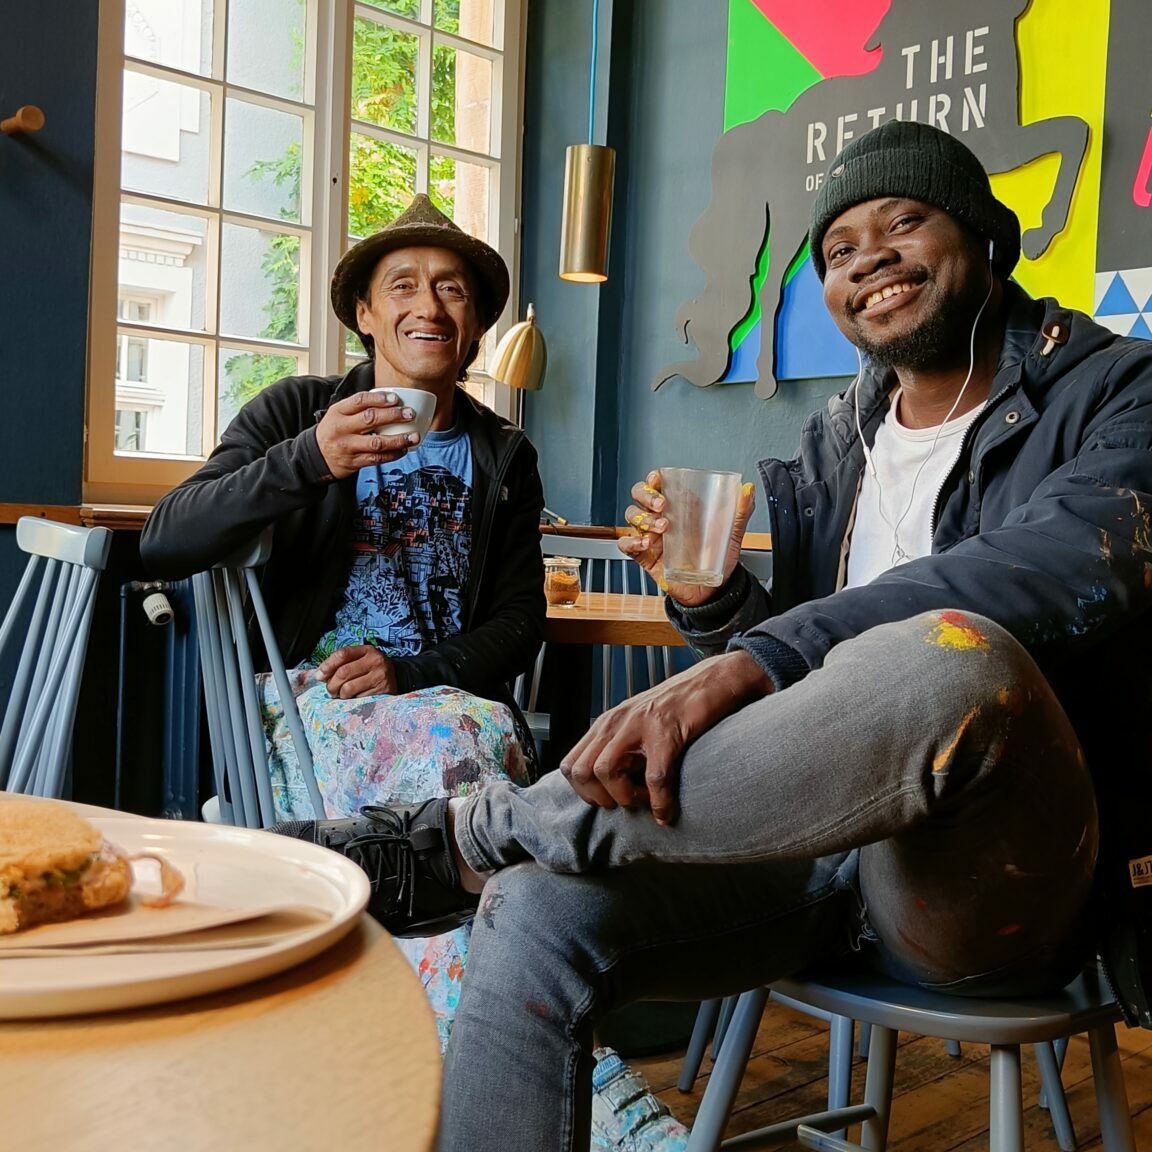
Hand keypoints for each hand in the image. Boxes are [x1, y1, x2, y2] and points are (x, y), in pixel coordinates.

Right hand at [315, 390, 422, 479]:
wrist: (315, 457)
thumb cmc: (333, 431)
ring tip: (414, 436)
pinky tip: (403, 449)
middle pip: (370, 419)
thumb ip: (358, 407)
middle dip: (393, 416)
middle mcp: (342, 428)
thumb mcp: (338, 414)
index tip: (396, 399)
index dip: (379, 398)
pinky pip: (377, 459)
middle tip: (410, 414)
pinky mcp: (354, 462)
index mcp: (338, 412)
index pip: (360, 400)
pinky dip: (393, 454)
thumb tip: (388, 399)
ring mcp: (348, 446)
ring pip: (377, 442)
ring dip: (399, 440)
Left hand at [317, 645, 397, 697]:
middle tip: (330, 690)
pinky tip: (355, 698)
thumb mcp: (359, 660)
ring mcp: (380, 676)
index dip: (327, 665)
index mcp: (367, 650)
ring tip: (342, 695)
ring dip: (341, 694)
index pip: (343, 654)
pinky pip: (358, 698)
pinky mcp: (383, 691)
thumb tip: (320, 676)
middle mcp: (376, 660)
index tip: (319, 676)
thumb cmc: (370, 670)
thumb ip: (340, 664)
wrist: (396, 678)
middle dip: (332, 684)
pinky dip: (352, 700)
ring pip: (349, 688)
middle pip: (343, 672)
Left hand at [560, 650, 770, 824]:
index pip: (570, 765)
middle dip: (600, 798)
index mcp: (606, 724)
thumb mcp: (636, 724)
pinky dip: (659, 802)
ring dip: (624, 797)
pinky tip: (667, 811)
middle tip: (626, 801)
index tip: (608, 799)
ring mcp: (639, 726)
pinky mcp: (667, 734)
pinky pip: (654, 778)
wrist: (710, 681)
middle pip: (581, 771)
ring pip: (606, 771)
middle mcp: (616, 723)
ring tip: (645, 799)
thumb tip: (610, 787)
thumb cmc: (676, 707)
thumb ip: (619, 748)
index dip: (584, 792)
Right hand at [617, 470, 756, 606]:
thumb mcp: (731, 534)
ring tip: (662, 528)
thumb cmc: (719, 560)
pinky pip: (626, 544)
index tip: (658, 479)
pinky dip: (631, 542)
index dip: (654, 479)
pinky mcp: (645, 556)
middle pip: (639, 496)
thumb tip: (748, 489)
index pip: (659, 485)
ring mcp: (651, 536)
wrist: (713, 591)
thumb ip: (740, 512)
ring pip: (632, 517)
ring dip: (643, 518)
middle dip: (646, 496)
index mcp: (680, 508)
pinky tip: (645, 544)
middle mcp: (662, 518)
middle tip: (662, 505)